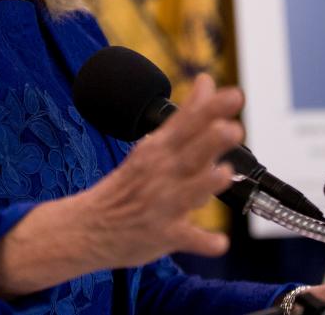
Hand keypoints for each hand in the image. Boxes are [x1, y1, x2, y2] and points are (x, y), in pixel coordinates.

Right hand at [0, 73, 242, 297]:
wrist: (90, 227)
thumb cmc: (131, 183)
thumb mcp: (155, 144)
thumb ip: (188, 115)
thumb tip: (207, 81)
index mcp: (160, 149)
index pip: (188, 123)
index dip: (211, 109)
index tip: (234, 95)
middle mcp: (161, 174)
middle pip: (190, 153)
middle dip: (211, 141)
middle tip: (233, 129)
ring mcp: (162, 205)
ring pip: (188, 192)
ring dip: (205, 183)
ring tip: (223, 174)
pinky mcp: (163, 235)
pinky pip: (185, 239)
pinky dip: (203, 242)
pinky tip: (220, 243)